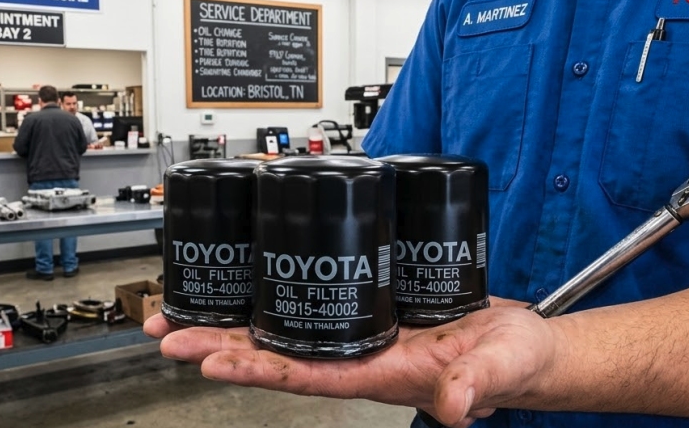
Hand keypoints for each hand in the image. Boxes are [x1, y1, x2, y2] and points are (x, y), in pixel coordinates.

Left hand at [144, 298, 561, 426]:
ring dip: (233, 321)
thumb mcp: (498, 369)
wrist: (520, 347)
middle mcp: (358, 356)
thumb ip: (475, 384)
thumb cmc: (511, 363)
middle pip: (276, 352)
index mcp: (379, 373)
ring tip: (184, 312)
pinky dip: (274, 295)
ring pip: (284, 329)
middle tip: (168, 330)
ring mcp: (360, 334)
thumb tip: (452, 405)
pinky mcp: (368, 311)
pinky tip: (249, 282)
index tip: (208, 358)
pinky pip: (311, 306)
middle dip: (218, 343)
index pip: (305, 375)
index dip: (256, 366)